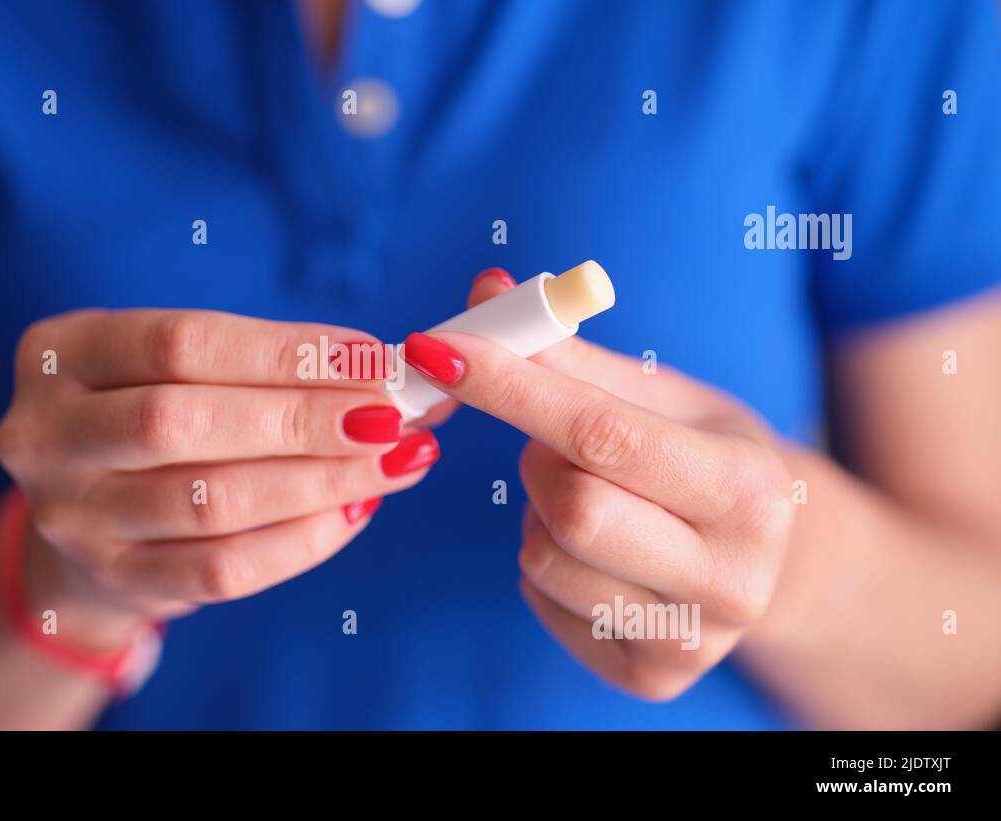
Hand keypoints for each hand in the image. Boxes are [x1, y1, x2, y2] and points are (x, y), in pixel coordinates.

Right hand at [0, 309, 439, 638]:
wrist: (87, 513)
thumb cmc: (148, 410)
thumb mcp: (170, 365)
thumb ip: (261, 362)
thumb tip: (384, 369)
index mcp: (60, 353)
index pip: (181, 342)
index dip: (284, 352)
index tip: (371, 358)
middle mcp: (48, 433)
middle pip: (185, 423)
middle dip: (303, 419)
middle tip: (389, 416)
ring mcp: (73, 516)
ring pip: (209, 502)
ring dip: (318, 482)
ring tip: (391, 463)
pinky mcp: (115, 578)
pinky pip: (222, 570)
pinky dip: (300, 543)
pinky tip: (352, 513)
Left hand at [401, 269, 793, 699]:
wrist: (769, 557)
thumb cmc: (702, 456)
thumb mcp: (661, 396)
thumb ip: (568, 351)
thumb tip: (484, 290)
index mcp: (748, 489)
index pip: (603, 433)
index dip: (511, 386)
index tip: (438, 348)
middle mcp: (731, 578)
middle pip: (571, 507)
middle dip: (539, 461)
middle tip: (558, 444)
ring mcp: (691, 640)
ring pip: (545, 556)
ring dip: (537, 510)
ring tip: (585, 493)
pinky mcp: (649, 678)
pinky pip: (540, 598)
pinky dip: (541, 557)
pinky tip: (589, 545)